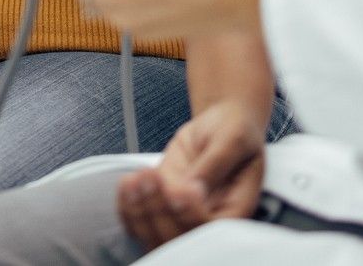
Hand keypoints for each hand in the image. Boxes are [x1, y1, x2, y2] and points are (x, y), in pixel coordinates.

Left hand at [116, 100, 267, 247]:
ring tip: (138, 179)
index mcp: (234, 210)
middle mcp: (207, 220)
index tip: (178, 189)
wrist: (219, 124)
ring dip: (140, 211)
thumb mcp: (232, 139)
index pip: (211, 230)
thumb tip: (196, 189)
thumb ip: (216, 164)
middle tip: (153, 178)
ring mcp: (182, 215)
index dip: (190, 216)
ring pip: (156, 236)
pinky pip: (139, 222)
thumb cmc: (234, 130)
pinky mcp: (161, 205)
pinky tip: (129, 183)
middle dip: (160, 212)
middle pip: (180, 239)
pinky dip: (128, 207)